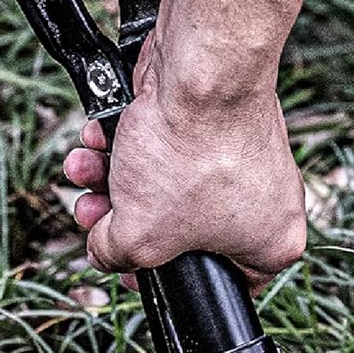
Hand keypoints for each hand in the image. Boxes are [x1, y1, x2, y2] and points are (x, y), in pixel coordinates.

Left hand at [62, 33, 307, 292]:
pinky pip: (166, 146)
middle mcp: (263, 201)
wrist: (199, 72)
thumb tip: (105, 253)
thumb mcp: (139, 237)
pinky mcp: (215, 120)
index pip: (210, 280)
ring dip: (112, 180)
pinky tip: (97, 141)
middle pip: (175, 228)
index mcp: (268, 244)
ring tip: (84, 170)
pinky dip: (127, 145)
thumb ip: (116, 256)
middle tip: (92, 212)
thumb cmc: (190, 155)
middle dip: (121, 216)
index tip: (128, 265)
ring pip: (164, 184)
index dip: (158, 277)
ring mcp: (241, 157)